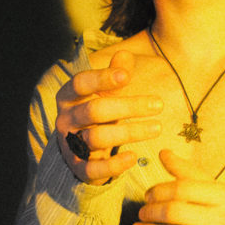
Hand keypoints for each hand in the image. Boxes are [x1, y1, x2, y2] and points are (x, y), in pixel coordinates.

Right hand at [55, 50, 162, 184]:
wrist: (81, 148)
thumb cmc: (98, 113)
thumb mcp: (105, 92)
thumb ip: (115, 74)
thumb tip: (124, 55)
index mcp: (68, 96)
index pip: (80, 83)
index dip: (102, 78)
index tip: (127, 76)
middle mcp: (65, 119)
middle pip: (95, 111)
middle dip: (129, 107)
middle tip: (159, 104)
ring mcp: (70, 144)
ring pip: (98, 138)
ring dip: (130, 132)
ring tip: (157, 127)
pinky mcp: (78, 167)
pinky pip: (92, 169)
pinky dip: (114, 165)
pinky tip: (133, 157)